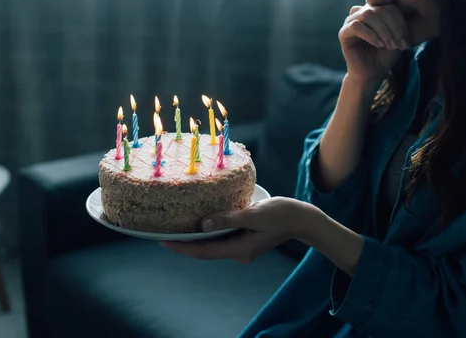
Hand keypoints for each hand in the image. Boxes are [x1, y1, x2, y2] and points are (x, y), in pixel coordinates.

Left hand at [159, 197, 319, 262]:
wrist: (303, 219)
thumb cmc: (282, 214)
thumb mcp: (254, 213)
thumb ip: (228, 219)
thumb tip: (203, 225)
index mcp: (240, 249)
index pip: (203, 252)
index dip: (182, 248)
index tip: (162, 242)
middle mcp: (239, 252)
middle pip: (205, 250)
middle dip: (184, 244)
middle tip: (162, 234)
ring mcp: (243, 247)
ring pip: (213, 245)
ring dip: (195, 239)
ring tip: (176, 228)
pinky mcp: (246, 240)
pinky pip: (222, 238)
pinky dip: (209, 233)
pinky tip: (200, 224)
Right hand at [339, 4, 410, 84]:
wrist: (372, 73)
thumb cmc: (385, 55)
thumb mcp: (398, 38)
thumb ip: (400, 23)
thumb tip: (407, 11)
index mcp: (376, 10)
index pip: (390, 7)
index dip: (400, 23)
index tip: (406, 41)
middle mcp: (362, 12)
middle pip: (380, 10)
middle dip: (392, 28)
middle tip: (399, 44)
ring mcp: (351, 21)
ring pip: (367, 14)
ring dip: (382, 30)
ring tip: (389, 45)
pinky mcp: (343, 33)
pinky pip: (356, 26)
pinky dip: (369, 34)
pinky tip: (378, 45)